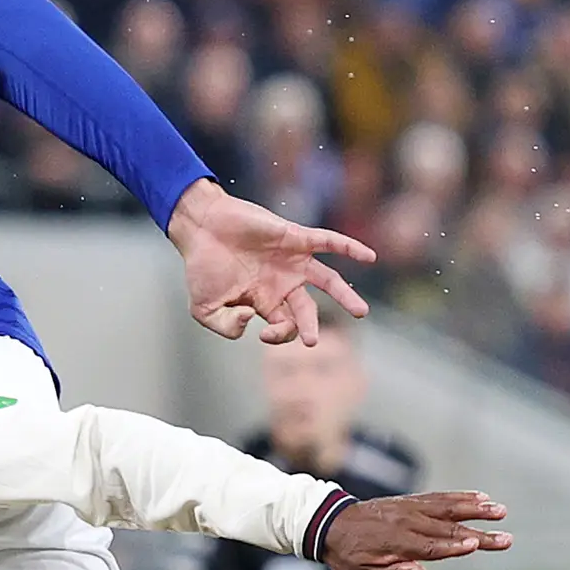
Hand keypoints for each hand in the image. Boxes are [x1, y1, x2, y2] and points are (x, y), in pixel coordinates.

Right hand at [170, 180, 375, 345]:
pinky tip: (369, 257)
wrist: (199, 227)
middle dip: (311, 326)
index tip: (263, 334)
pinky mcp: (295, 237)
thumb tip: (251, 323)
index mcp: (264, 302)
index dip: (278, 337)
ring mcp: (291, 261)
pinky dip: (348, 248)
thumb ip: (225, 327)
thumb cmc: (201, 267)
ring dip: (345, 295)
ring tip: (361, 312)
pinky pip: (328, 242)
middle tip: (312, 342)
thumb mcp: (204, 309)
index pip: (283, 327)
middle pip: (307, 309)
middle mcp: (282, 283)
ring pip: (327, 281)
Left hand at [319, 490, 510, 569]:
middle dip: (479, 534)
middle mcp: (406, 522)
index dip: (453, 547)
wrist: (328, 523)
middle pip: (448, 529)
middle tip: (507, 540)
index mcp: (396, 543)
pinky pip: (439, 497)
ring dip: (475, 509)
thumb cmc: (346, 556)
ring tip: (500, 510)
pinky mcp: (410, 501)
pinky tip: (480, 497)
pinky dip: (460, 497)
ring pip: (448, 508)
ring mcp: (409, 509)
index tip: (477, 545)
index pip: (430, 547)